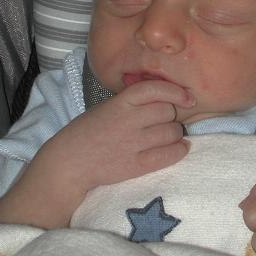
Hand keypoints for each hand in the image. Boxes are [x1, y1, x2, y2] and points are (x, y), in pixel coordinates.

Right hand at [0, 80, 192, 227]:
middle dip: (172, 115)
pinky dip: (179, 150)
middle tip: (166, 121)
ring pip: (172, 132)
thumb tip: (164, 99)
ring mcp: (132, 144)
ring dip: (175, 133)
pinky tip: (179, 148)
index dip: (176, 92)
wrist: (68, 164)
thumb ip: (132, 102)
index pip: (155, 89)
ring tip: (169, 136)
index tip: (187, 97)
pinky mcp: (135, 166)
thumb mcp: (107, 107)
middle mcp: (128, 120)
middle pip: (168, 111)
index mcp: (119, 103)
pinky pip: (168, 154)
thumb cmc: (87, 132)